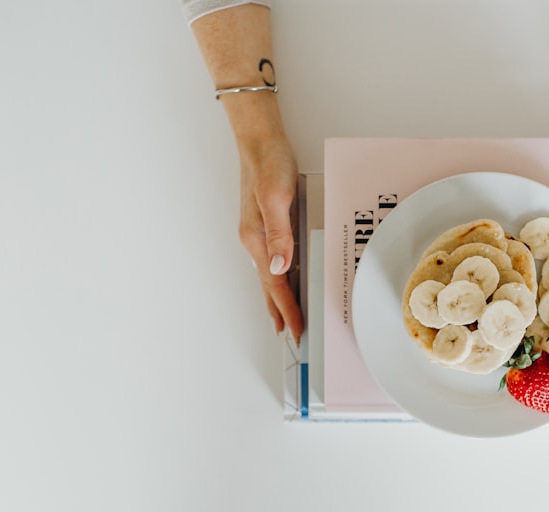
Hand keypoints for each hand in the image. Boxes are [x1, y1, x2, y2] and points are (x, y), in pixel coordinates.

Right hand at [237, 134, 304, 343]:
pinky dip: (279, 276)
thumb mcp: (275, 197)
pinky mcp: (265, 223)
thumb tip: (279, 266)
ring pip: (269, 273)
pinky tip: (286, 278)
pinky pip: (272, 258)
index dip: (286, 309)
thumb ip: (279, 233)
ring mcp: (257, 232)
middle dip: (279, 310)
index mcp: (256, 238)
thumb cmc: (267, 163)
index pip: (274, 284)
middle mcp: (254, 239)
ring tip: (284, 316)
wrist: (258, 140)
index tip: (294, 330)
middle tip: (290, 334)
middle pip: (268, 285)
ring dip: (277, 297)